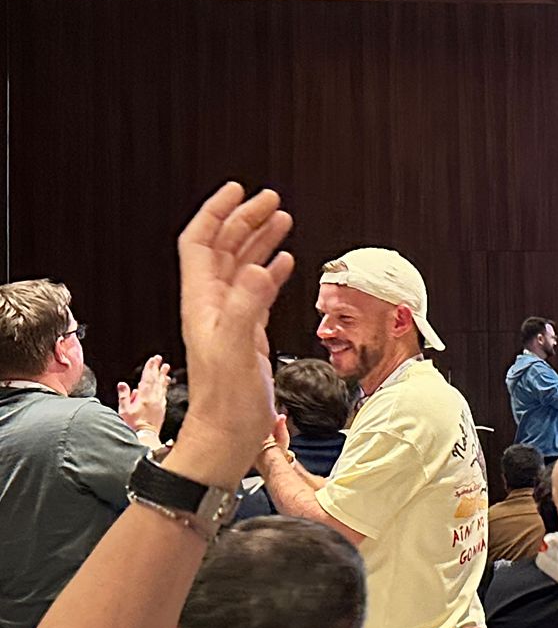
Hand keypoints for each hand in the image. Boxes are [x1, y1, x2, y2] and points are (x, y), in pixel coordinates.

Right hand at [117, 355, 169, 435]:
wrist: (146, 436)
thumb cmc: (134, 425)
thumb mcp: (124, 410)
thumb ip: (124, 396)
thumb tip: (123, 384)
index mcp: (144, 397)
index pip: (147, 379)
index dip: (150, 368)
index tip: (152, 359)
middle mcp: (154, 398)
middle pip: (156, 380)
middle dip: (157, 368)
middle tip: (160, 359)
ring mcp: (160, 403)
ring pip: (162, 385)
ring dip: (163, 375)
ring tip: (166, 367)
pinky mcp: (162, 408)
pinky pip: (164, 393)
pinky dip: (165, 385)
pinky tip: (166, 382)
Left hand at [162, 184, 294, 487]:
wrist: (227, 437)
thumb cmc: (227, 402)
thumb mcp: (235, 350)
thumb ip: (246, 308)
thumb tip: (260, 268)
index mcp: (204, 302)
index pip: (201, 243)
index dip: (216, 213)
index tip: (237, 190)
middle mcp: (213, 305)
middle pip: (224, 248)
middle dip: (244, 219)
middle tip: (270, 199)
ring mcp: (230, 318)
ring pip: (242, 265)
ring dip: (259, 239)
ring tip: (281, 219)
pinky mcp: (247, 333)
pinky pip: (258, 290)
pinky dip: (271, 270)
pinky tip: (284, 262)